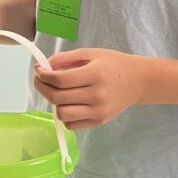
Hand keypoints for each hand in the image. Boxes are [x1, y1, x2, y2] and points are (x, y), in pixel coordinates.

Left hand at [32, 48, 149, 129]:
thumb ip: (66, 58)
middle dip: (42, 87)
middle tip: (40, 79)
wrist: (138, 81)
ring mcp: (98, 111)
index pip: (60, 80)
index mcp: (94, 74)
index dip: (43, 75)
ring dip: (53, 103)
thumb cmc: (113, 64)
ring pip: (62, 114)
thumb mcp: (90, 53)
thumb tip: (45, 66)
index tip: (38, 70)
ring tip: (56, 92)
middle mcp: (96, 95)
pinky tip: (68, 103)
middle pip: (57, 97)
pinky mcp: (100, 121)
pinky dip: (65, 115)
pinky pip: (72, 124)